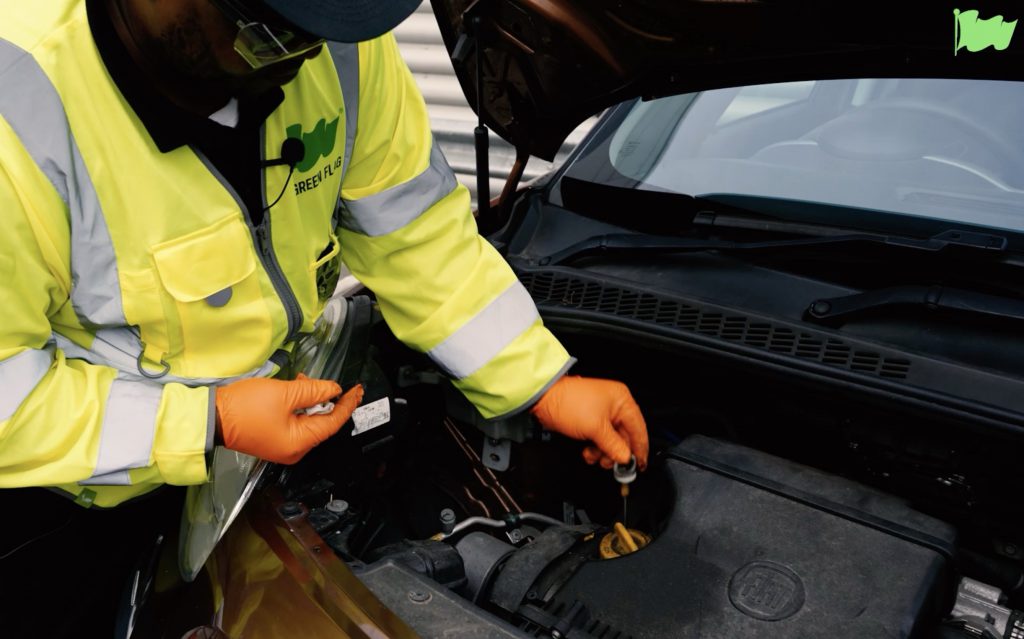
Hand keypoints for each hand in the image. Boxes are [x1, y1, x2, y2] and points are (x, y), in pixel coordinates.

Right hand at [215, 373, 363, 463]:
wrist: (210, 417)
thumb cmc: (244, 408)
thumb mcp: (285, 393)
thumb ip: (314, 391)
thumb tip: (334, 390)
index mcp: (299, 443)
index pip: (333, 422)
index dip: (347, 404)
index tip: (357, 389)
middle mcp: (294, 450)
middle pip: (321, 423)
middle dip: (325, 400)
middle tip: (325, 381)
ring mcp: (283, 446)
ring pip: (308, 421)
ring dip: (310, 400)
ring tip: (302, 381)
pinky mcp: (273, 438)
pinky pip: (294, 422)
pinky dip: (298, 406)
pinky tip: (293, 391)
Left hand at [530, 375, 648, 469]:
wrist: (544, 399)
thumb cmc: (568, 402)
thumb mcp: (595, 428)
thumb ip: (614, 445)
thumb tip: (625, 457)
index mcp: (622, 400)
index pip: (638, 428)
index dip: (639, 448)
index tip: (639, 464)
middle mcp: (615, 405)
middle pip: (624, 437)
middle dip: (615, 452)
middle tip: (608, 463)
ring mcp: (603, 414)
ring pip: (612, 441)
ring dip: (603, 453)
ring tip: (593, 455)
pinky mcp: (591, 421)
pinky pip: (600, 439)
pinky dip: (595, 449)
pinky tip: (588, 452)